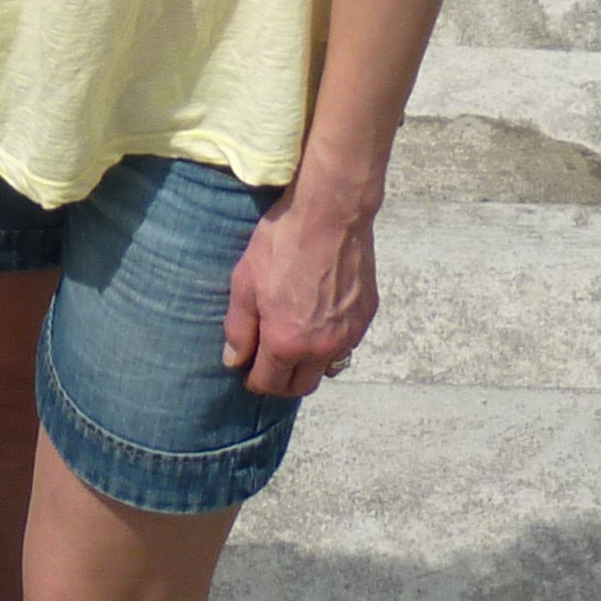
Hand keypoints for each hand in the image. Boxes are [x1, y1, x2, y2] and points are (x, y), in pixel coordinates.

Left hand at [222, 185, 378, 398]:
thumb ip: (239, 327)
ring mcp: (348, 336)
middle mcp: (321, 349)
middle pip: (302, 386)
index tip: (247, 370)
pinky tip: (319, 319)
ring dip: (309, 365)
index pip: (270, 383)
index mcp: (287, 342)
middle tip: (269, 362)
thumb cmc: (282, 243)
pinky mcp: (366, 318)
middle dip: (282, 381)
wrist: (330, 214)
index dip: (254, 379)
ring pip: (327, 368)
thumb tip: (234, 360)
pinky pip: (346, 345)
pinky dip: (331, 343)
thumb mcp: (245, 281)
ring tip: (295, 342)